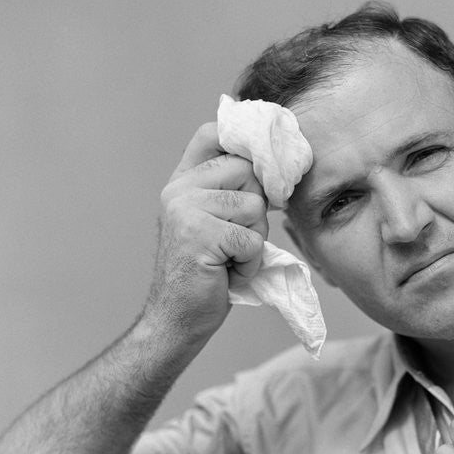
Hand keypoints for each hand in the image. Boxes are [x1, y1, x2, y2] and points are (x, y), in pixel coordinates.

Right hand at [143, 122, 267, 345]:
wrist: (176, 320)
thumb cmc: (204, 274)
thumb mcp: (213, 221)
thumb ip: (229, 189)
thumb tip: (276, 164)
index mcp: (181, 181)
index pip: (212, 133)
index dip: (244, 144)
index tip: (259, 171)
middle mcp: (179, 189)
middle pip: (248, 171)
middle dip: (257, 208)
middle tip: (236, 239)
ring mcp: (186, 210)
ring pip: (254, 206)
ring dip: (254, 239)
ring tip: (229, 258)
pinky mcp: (199, 235)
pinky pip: (253, 239)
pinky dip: (250, 262)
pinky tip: (228, 272)